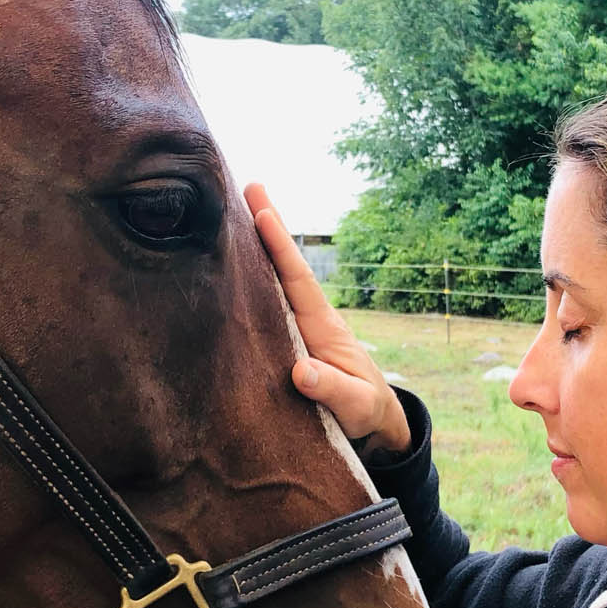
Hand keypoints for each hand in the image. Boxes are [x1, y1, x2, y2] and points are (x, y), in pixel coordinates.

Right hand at [245, 183, 411, 457]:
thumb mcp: (354, 406)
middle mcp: (309, 318)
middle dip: (268, 226)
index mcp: (323, 327)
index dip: (280, 247)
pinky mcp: (289, 340)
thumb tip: (300, 371)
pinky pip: (267, 301)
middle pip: (284, 266)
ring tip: (234, 210)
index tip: (262, 212)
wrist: (374, 423)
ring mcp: (298, 327)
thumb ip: (331, 389)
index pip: (298, 280)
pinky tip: (232, 264)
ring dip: (255, 247)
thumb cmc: (365, 413)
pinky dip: (251, 278)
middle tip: (248, 184)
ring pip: (273, 280)